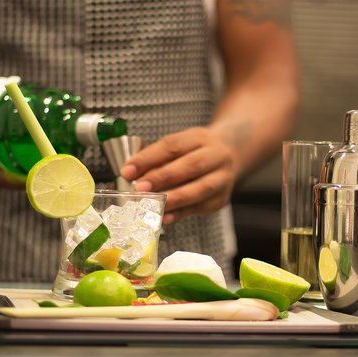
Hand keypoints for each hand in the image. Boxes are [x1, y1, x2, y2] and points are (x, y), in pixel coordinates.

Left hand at [120, 127, 237, 224]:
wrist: (230, 155)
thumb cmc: (195, 152)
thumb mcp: (179, 145)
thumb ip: (157, 159)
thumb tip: (130, 176)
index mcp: (200, 138)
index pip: (172, 145)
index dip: (149, 158)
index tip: (128, 170)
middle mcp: (216, 156)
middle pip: (191, 165)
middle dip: (162, 178)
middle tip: (140, 188)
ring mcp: (223, 178)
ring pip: (201, 189)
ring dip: (174, 198)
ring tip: (152, 204)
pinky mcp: (221, 199)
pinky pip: (201, 207)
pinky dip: (181, 213)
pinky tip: (166, 217)